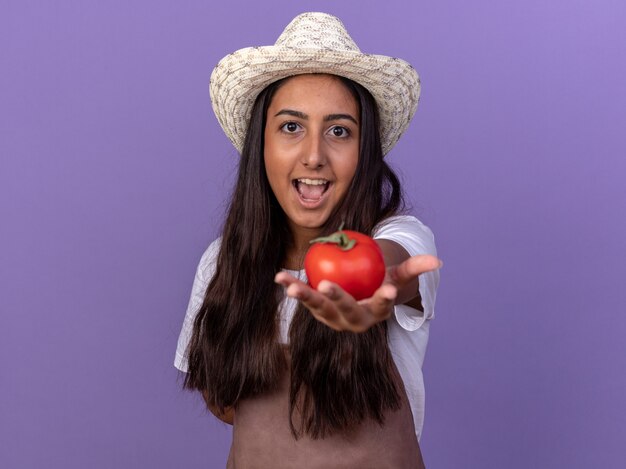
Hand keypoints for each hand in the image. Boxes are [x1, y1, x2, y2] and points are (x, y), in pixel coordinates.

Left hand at [274, 254, 440, 332]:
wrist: (359, 298)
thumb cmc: (380, 283)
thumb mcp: (396, 276)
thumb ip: (413, 269)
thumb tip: (438, 260)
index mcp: (376, 313)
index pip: (382, 305)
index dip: (385, 299)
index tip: (388, 290)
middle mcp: (353, 320)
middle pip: (345, 310)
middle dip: (337, 299)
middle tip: (327, 286)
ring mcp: (332, 318)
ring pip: (319, 307)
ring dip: (304, 297)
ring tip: (290, 287)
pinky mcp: (317, 310)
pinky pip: (304, 298)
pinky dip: (292, 288)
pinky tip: (280, 278)